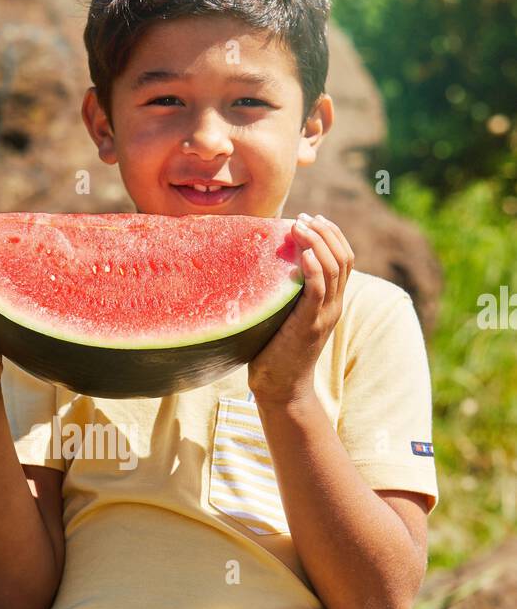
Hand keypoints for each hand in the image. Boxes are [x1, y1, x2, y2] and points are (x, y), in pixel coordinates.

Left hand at [247, 212, 353, 405]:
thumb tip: (263, 268)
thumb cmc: (275, 355)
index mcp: (330, 303)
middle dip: (325, 231)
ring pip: (334, 268)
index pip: (344, 259)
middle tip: (303, 218)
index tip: (311, 219)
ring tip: (299, 226)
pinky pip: (318, 289)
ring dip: (317, 242)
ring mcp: (324, 316)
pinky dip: (313, 267)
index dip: (331, 234)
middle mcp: (333, 306)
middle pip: (344, 257)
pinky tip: (302, 252)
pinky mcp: (309, 325)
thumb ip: (284, 295)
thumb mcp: (283, 317)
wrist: (281, 391)